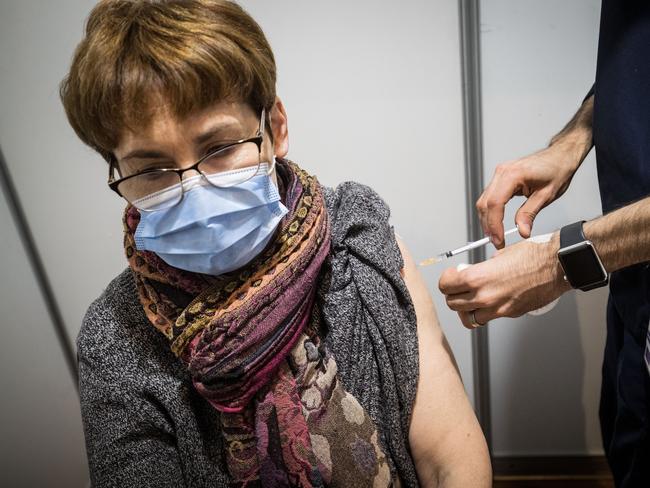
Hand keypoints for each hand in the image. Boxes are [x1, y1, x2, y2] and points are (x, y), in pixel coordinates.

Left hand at [438, 234, 570, 328]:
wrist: (556, 267)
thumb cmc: (532, 256)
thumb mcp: (498, 255)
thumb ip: (481, 269)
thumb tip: (472, 273)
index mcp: (478, 278)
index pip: (445, 286)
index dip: (446, 280)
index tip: (451, 276)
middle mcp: (484, 296)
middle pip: (452, 303)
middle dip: (453, 294)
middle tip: (459, 287)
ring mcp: (496, 308)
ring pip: (467, 317)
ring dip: (465, 308)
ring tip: (470, 299)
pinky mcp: (508, 314)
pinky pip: (486, 318)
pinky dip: (482, 313)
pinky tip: (488, 302)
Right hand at [476, 144, 581, 248]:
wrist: (561, 155)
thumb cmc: (557, 169)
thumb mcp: (546, 195)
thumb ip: (530, 213)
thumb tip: (521, 231)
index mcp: (513, 175)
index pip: (495, 204)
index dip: (494, 225)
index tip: (499, 239)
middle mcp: (502, 172)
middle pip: (485, 203)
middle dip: (488, 225)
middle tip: (496, 241)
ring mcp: (500, 173)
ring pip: (484, 201)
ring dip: (487, 220)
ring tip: (496, 235)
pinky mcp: (501, 177)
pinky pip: (489, 196)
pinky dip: (490, 211)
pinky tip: (496, 222)